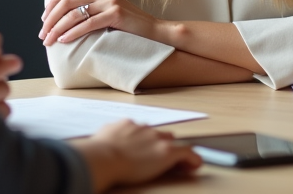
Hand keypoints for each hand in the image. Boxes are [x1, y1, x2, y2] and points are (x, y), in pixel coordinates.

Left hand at [40, 0, 160, 46]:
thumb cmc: (130, 27)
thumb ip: (93, 9)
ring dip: (57, 28)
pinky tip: (64, 41)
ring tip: (49, 41)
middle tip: (43, 34)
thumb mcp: (110, 12)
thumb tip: (66, 19)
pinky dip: (72, 33)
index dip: (53, 1)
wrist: (155, 31)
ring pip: (74, 13)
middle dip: (51, 18)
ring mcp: (110, 2)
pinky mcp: (116, 15)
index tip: (45, 18)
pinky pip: (87, 24)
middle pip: (67, 0)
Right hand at [72, 120, 201, 191]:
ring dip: (176, 152)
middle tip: (165, 159)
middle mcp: (145, 129)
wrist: (103, 157)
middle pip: (162, 134)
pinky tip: (195, 166)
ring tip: (182, 164)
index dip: (150, 142)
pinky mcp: (167, 152)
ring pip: (174, 142)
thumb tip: (102, 138)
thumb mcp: (102, 136)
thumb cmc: (97, 151)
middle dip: (164, 145)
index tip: (150, 151)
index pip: (145, 131)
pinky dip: (192, 160)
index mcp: (129, 126)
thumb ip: (108, 134)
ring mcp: (157, 139)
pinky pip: (187, 153)